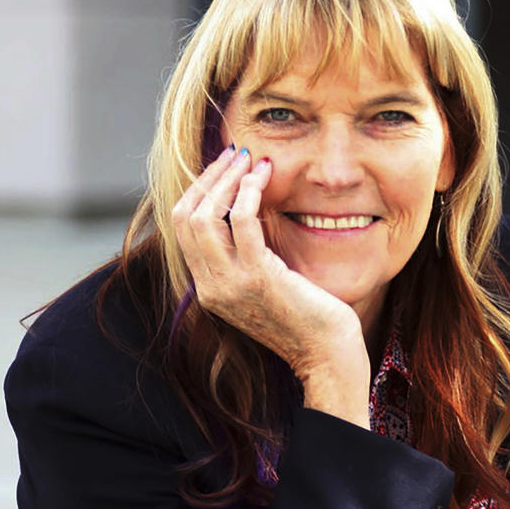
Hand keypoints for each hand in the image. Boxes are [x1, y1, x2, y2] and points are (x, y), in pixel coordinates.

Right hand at [171, 146, 370, 427]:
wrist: (327, 355)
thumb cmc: (307, 317)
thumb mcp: (265, 285)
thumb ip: (247, 256)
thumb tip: (243, 210)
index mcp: (208, 289)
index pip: (182, 228)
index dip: (198, 191)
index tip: (223, 168)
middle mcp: (210, 287)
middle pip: (185, 217)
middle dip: (208, 178)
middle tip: (234, 153)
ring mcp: (230, 284)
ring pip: (204, 216)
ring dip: (225, 178)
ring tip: (248, 158)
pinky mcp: (259, 277)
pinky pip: (241, 220)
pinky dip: (249, 191)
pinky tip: (265, 176)